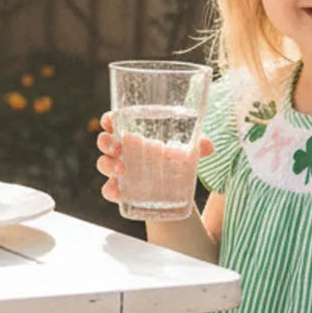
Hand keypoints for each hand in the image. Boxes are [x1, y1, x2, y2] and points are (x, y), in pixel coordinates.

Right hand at [96, 111, 213, 204]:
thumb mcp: (187, 153)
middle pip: (104, 141)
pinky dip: (110, 191)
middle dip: (105, 142)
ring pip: (103, 164)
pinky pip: (108, 190)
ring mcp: (119, 171)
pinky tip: (117, 192)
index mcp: (134, 135)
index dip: (108, 119)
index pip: (114, 122)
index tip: (110, 120)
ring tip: (121, 171)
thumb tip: (208, 146)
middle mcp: (123, 151)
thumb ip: (198, 147)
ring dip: (107, 165)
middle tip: (117, 148)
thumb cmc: (174, 162)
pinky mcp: (121, 190)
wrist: (175, 193)